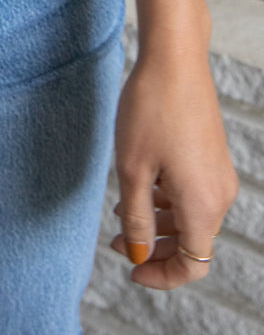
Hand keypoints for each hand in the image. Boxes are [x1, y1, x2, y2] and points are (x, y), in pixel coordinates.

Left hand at [110, 45, 238, 288]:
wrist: (174, 59)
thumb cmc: (150, 110)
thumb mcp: (132, 170)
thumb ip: (136, 220)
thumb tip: (138, 254)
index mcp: (203, 206)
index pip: (192, 265)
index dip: (161, 275)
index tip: (130, 268)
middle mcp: (219, 195)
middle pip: (192, 243)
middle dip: (154, 247)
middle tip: (115, 240)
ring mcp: (219, 174)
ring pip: (191, 217)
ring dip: (158, 222)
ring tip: (121, 209)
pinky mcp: (213, 155)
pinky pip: (193, 193)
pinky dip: (167, 199)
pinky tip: (141, 183)